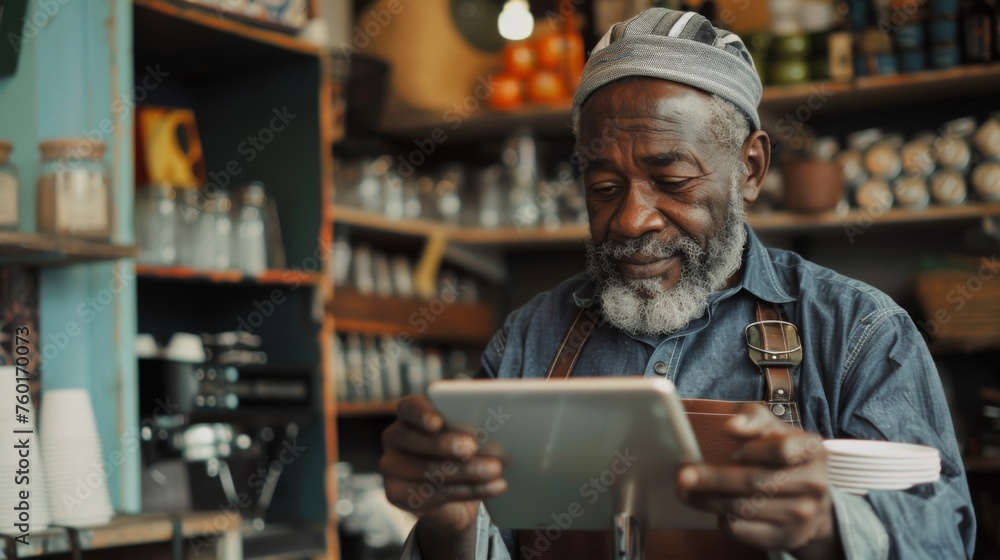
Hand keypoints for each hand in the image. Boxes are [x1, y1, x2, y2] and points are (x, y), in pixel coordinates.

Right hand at [380, 396, 506, 557]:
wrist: (456, 497)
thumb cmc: (463, 453)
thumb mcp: (469, 433)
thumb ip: (471, 423)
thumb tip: (492, 419)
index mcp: (410, 415)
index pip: (409, 408)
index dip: (422, 414)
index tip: (438, 422)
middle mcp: (395, 437)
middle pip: (417, 441)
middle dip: (447, 445)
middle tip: (473, 448)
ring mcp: (391, 466)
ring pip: (429, 471)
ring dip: (466, 471)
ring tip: (494, 470)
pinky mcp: (396, 494)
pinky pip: (432, 495)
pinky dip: (467, 491)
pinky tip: (491, 487)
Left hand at [677, 403, 839, 559]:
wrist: (812, 503)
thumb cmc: (783, 457)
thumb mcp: (773, 429)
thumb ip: (753, 418)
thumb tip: (732, 426)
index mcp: (812, 450)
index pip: (781, 449)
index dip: (752, 450)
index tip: (732, 452)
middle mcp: (814, 484)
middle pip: (755, 480)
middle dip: (713, 478)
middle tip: (683, 476)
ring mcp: (803, 515)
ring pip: (745, 507)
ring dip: (709, 500)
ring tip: (687, 492)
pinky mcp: (787, 538)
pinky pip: (744, 530)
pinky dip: (723, 520)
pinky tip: (715, 510)